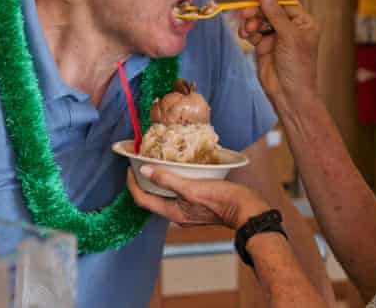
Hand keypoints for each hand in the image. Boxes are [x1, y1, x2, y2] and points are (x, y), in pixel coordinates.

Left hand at [127, 166, 270, 229]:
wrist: (246, 209)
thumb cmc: (222, 199)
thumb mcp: (191, 186)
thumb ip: (168, 179)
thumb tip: (145, 170)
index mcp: (172, 212)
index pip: (142, 199)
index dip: (132, 183)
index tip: (129, 167)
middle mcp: (177, 213)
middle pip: (152, 197)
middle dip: (143, 180)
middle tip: (140, 162)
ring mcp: (187, 210)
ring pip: (165, 194)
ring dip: (158, 179)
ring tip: (156, 163)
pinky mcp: (197, 205)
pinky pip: (177, 193)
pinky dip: (172, 181)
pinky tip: (178, 169)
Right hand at [238, 0, 320, 111]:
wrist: (289, 94)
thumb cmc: (297, 66)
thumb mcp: (289, 37)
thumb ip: (276, 15)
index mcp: (304, 23)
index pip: (287, 2)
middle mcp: (290, 28)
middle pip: (270, 10)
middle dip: (257, 10)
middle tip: (245, 12)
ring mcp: (276, 37)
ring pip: (260, 20)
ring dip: (251, 22)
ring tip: (247, 29)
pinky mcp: (264, 46)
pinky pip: (253, 32)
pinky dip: (248, 32)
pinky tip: (245, 35)